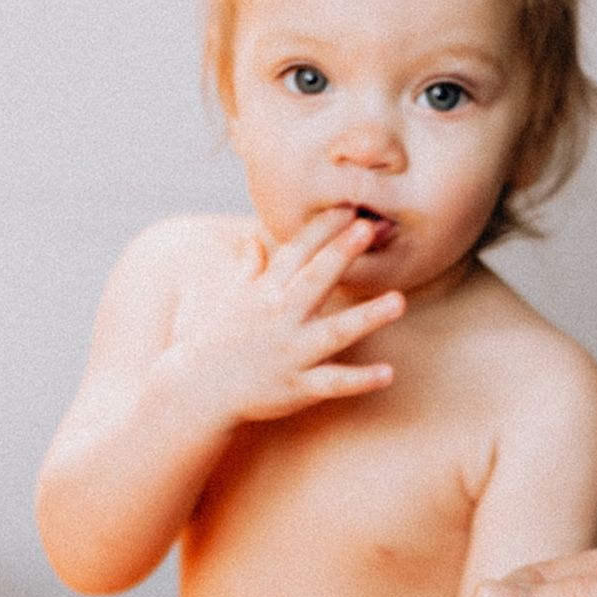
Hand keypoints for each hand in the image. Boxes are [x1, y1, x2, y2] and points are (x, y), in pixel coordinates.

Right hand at [167, 207, 402, 424]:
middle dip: (339, 255)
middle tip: (367, 227)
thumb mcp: (232, 299)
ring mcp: (290, 353)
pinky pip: (332, 383)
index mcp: (266, 293)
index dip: (321, 229)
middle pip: (314, 281)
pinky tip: (388, 373)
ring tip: (398, 301)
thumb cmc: (220, 341)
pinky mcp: (297, 387)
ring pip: (333, 333)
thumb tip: (253, 238)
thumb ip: (250, 268)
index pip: (295, 253)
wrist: (198, 390)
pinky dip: (360, 380)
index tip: (348, 206)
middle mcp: (280, 318)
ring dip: (366, 318)